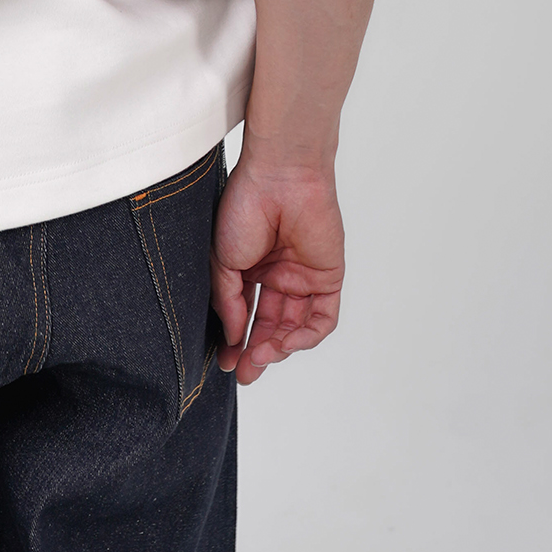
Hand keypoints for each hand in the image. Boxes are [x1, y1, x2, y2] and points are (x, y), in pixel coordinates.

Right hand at [211, 150, 344, 382]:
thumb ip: (228, 300)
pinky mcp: (328, 278)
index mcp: (251, 269)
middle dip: (258, 353)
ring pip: (295, 328)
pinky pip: (322, 319)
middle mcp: (278, 276)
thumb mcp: (222, 260)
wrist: (279, 178)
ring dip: (279, 347)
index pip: (246, 315)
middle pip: (271, 327)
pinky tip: (286, 341)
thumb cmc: (245, 206)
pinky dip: (306, 336)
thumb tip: (232, 336)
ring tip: (260, 355)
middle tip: (246, 372)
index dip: (236, 341)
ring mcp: (304, 278)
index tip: (227, 362)